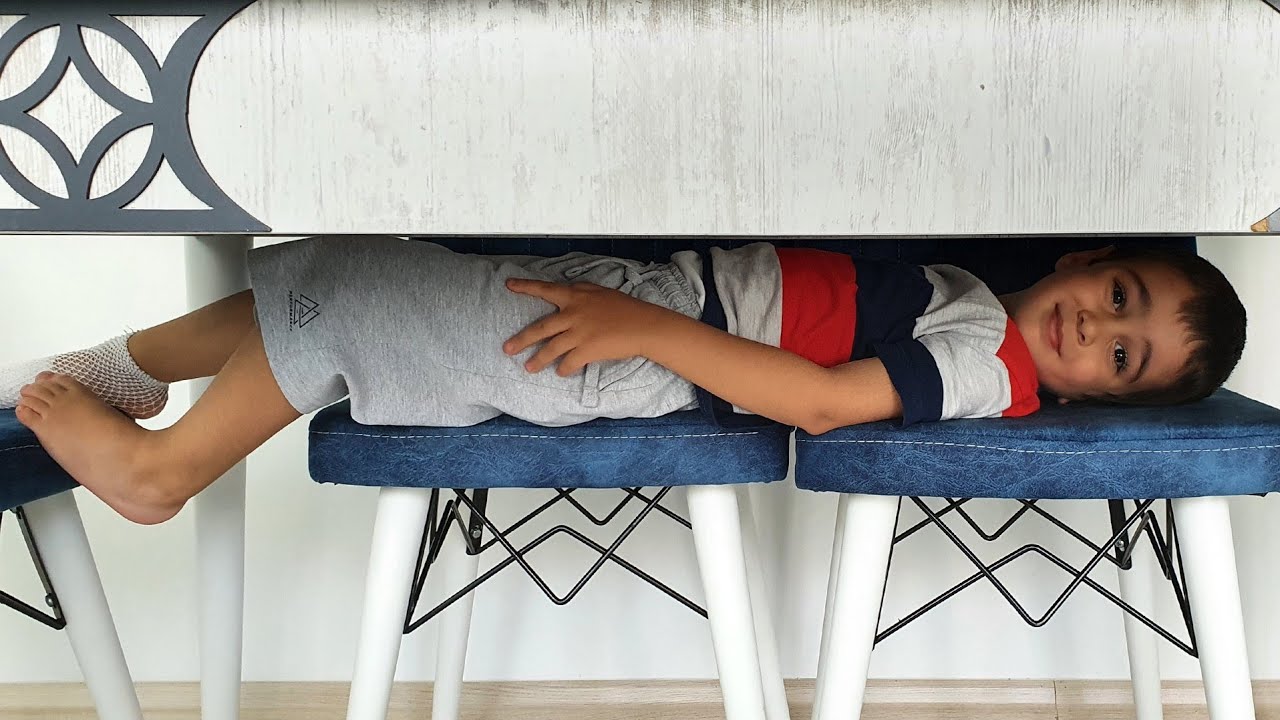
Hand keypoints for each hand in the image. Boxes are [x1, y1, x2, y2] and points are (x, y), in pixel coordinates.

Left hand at [502, 278, 668, 375]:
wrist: (644, 325)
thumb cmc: (625, 308)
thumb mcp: (600, 293)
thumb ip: (580, 294)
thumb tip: (565, 295)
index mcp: (575, 296)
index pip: (545, 289)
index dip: (526, 287)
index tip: (508, 286)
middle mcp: (573, 313)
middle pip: (540, 328)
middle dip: (521, 339)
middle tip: (506, 349)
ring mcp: (579, 332)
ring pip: (551, 349)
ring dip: (538, 360)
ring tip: (528, 368)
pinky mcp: (588, 349)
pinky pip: (569, 362)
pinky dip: (563, 368)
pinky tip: (560, 372)